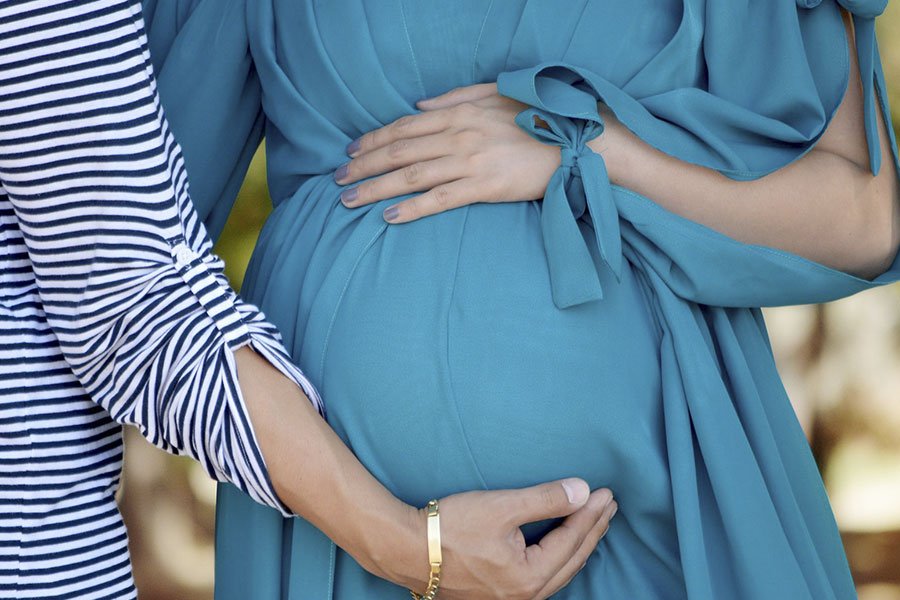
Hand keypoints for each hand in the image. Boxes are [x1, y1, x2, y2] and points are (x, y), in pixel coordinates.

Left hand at [333, 83, 563, 223]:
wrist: (576, 142)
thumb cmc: (536, 118)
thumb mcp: (494, 95)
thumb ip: (454, 99)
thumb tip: (418, 106)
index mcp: (459, 113)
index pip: (403, 127)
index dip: (373, 139)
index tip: (351, 151)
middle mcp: (458, 135)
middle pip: (398, 151)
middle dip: (363, 165)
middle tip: (337, 179)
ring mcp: (470, 161)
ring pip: (411, 176)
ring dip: (375, 188)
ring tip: (349, 201)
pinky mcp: (485, 187)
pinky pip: (440, 199)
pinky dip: (411, 208)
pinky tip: (388, 217)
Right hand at [379, 478, 617, 599]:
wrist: (406, 549)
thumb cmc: (450, 527)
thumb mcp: (502, 506)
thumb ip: (546, 499)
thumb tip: (583, 492)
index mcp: (529, 577)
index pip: (571, 540)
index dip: (591, 514)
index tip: (606, 493)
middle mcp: (525, 596)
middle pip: (571, 559)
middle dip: (592, 530)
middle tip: (608, 506)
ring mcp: (511, 599)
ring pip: (558, 572)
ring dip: (578, 545)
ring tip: (592, 524)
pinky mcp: (497, 595)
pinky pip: (542, 577)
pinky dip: (558, 558)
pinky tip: (561, 547)